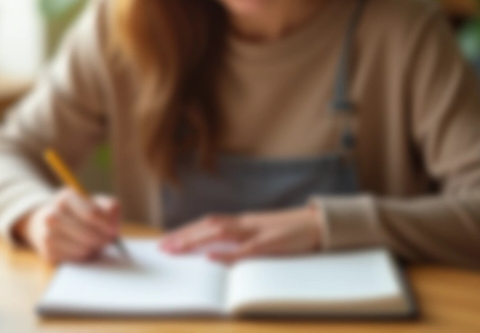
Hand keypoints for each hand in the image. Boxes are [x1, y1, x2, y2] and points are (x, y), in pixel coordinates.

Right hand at [13, 189, 120, 263]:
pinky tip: (83, 248)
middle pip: (88, 235)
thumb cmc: (79, 213)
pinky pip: (76, 260)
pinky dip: (84, 256)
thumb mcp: (95, 203)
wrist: (47, 223)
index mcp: (66, 198)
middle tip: (108, 240)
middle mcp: (52, 215)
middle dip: (103, 239)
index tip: (114, 230)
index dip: (107, 224)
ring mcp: (47, 234)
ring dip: (94, 249)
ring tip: (94, 242)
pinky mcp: (48, 253)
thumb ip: (110, 208)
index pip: (92, 214)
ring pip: (83, 249)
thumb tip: (113, 224)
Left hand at [159, 205, 323, 262]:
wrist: (318, 224)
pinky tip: (211, 257)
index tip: (166, 240)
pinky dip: (228, 253)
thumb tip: (218, 253)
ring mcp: (258, 230)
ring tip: (177, 249)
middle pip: (208, 224)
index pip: (208, 223)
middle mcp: (245, 222)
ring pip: (221, 232)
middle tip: (162, 247)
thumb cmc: (289, 233)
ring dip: (196, 240)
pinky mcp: (272, 242)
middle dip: (183, 235)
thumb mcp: (261, 236)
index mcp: (242, 221)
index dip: (186, 230)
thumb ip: (242, 242)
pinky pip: (246, 248)